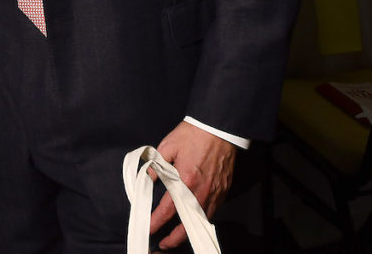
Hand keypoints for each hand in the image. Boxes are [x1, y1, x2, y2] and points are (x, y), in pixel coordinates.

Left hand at [148, 121, 235, 249]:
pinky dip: (201, 220)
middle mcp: (201, 191)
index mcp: (185, 179)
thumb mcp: (168, 146)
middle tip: (163, 244)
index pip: (168, 208)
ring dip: (188, 231)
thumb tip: (148, 178)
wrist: (218, 129)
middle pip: (187, 222)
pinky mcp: (222, 191)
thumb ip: (156, 165)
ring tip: (176, 238)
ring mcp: (214, 193)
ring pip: (201, 220)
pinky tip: (193, 222)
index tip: (149, 228)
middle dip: (175, 237)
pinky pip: (211, 212)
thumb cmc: (192, 135)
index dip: (157, 221)